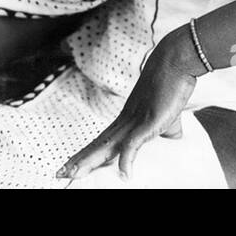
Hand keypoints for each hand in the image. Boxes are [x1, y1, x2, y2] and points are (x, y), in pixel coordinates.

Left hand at [56, 29, 199, 181]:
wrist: (176, 60)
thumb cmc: (172, 83)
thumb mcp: (166, 113)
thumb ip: (166, 127)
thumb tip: (174, 137)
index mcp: (128, 117)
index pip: (103, 139)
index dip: (88, 153)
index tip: (72, 165)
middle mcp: (126, 119)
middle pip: (98, 144)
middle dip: (79, 160)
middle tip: (59, 173)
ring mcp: (135, 119)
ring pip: (107, 145)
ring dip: (90, 161)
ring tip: (74, 175)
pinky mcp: (148, 121)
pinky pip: (134, 142)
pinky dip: (127, 159)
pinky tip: (124, 174)